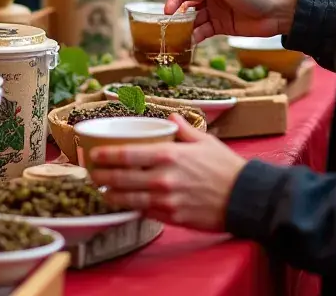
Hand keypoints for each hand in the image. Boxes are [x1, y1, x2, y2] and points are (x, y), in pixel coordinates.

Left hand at [90, 114, 245, 231]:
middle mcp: (163, 178)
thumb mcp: (204, 141)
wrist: (245, 198)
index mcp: (168, 155)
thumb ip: (183, 128)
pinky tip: (123, 203)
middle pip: (121, 178)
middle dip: (101, 175)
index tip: (93, 153)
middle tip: (90, 171)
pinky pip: (144, 212)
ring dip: (111, 194)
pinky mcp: (172, 218)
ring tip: (101, 188)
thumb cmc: (225, 167)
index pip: (127, 154)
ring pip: (128, 199)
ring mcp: (166, 201)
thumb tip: (171, 116)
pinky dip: (131, 207)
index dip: (106, 155)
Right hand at [163, 0, 298, 40]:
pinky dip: (195, 35)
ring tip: (178, 35)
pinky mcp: (220, 26)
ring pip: (193, 18)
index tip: (168, 10)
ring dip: (185, 26)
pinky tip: (191, 40)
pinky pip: (203, 30)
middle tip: (169, 25)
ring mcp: (215, 10)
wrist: (279, 13)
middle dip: (177, 13)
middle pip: (187, 3)